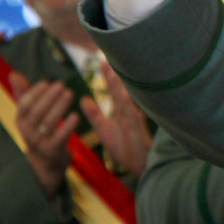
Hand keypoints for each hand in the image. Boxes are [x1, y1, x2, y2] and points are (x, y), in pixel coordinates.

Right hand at [9, 72, 79, 198]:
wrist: (45, 163)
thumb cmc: (38, 131)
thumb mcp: (29, 115)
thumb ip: (23, 94)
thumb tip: (13, 74)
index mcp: (20, 121)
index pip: (24, 105)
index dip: (35, 92)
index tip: (47, 81)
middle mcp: (27, 132)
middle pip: (37, 112)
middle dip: (49, 97)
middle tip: (62, 85)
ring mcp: (40, 142)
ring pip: (49, 123)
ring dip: (60, 107)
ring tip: (70, 93)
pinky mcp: (53, 150)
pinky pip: (60, 137)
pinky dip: (68, 126)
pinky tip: (76, 115)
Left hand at [80, 61, 151, 178]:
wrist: (140, 166)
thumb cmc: (126, 148)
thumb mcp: (105, 130)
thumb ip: (95, 115)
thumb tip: (84, 99)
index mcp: (122, 111)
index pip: (115, 90)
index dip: (109, 76)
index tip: (102, 60)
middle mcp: (130, 112)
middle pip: (122, 89)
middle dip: (114, 74)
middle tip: (106, 56)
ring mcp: (134, 119)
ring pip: (126, 98)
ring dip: (119, 84)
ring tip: (111, 68)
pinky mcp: (137, 129)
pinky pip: (132, 113)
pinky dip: (127, 103)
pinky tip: (122, 92)